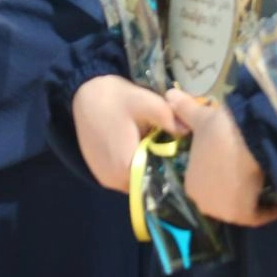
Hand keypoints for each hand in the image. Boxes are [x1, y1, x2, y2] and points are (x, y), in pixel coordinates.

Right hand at [70, 73, 178, 191]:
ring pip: (136, 181)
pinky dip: (136, 167)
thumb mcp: (148, 103)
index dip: (173, 169)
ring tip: (161, 150)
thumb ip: (170, 119)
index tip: (186, 158)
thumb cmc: (117, 98)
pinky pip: (125, 177)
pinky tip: (144, 149)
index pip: (158, 181)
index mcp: (126, 168)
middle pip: (147, 183)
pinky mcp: (101, 173)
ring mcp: (106, 179)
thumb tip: (191, 132)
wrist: (86, 93)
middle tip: (177, 152)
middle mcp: (114, 181)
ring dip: (148, 168)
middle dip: (162, 169)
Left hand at [169, 90, 276, 226]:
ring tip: (271, 182)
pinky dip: (271, 209)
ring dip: (256, 199)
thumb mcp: (201, 118)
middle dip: (240, 191)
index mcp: (191, 183)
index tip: (242, 167)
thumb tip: (169, 94)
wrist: (242, 138)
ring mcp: (222, 212)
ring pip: (244, 207)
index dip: (226, 177)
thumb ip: (185, 109)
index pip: (211, 185)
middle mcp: (203, 203)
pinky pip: (259, 216)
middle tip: (258, 175)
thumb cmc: (220, 130)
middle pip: (226, 200)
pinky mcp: (242, 216)